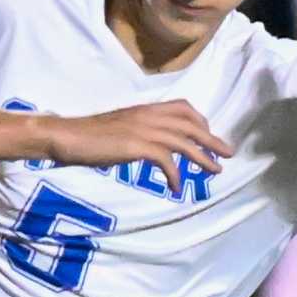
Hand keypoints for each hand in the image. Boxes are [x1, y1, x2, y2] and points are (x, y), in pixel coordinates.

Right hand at [45, 102, 233, 197]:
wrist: (69, 136)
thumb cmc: (89, 135)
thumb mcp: (120, 126)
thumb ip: (137, 130)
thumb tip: (147, 145)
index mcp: (145, 108)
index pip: (183, 108)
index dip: (200, 122)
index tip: (208, 136)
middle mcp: (148, 115)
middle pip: (190, 124)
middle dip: (212, 140)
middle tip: (227, 154)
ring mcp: (143, 129)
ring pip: (184, 141)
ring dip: (203, 157)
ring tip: (215, 171)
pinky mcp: (136, 146)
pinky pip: (166, 160)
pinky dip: (175, 175)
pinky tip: (175, 187)